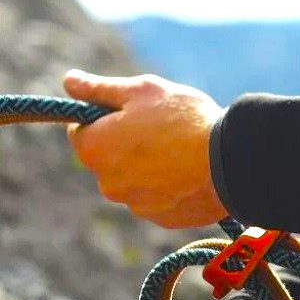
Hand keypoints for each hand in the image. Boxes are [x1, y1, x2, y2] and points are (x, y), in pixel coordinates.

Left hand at [64, 70, 226, 227]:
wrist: (231, 162)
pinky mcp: (161, 219)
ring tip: (180, 150)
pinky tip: (189, 171)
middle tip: (160, 127)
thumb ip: (99, 89)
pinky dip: (167, 185)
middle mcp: (108, 183)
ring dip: (147, 165)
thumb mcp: (140, 91)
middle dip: (125, 143)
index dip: (102, 116)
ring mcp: (135, 205)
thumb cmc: (183, 120)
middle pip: (107, 157)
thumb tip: (69, 81)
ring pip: (133, 179)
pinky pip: (156, 197)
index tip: (129, 111)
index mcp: (95, 149)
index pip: (79, 130)